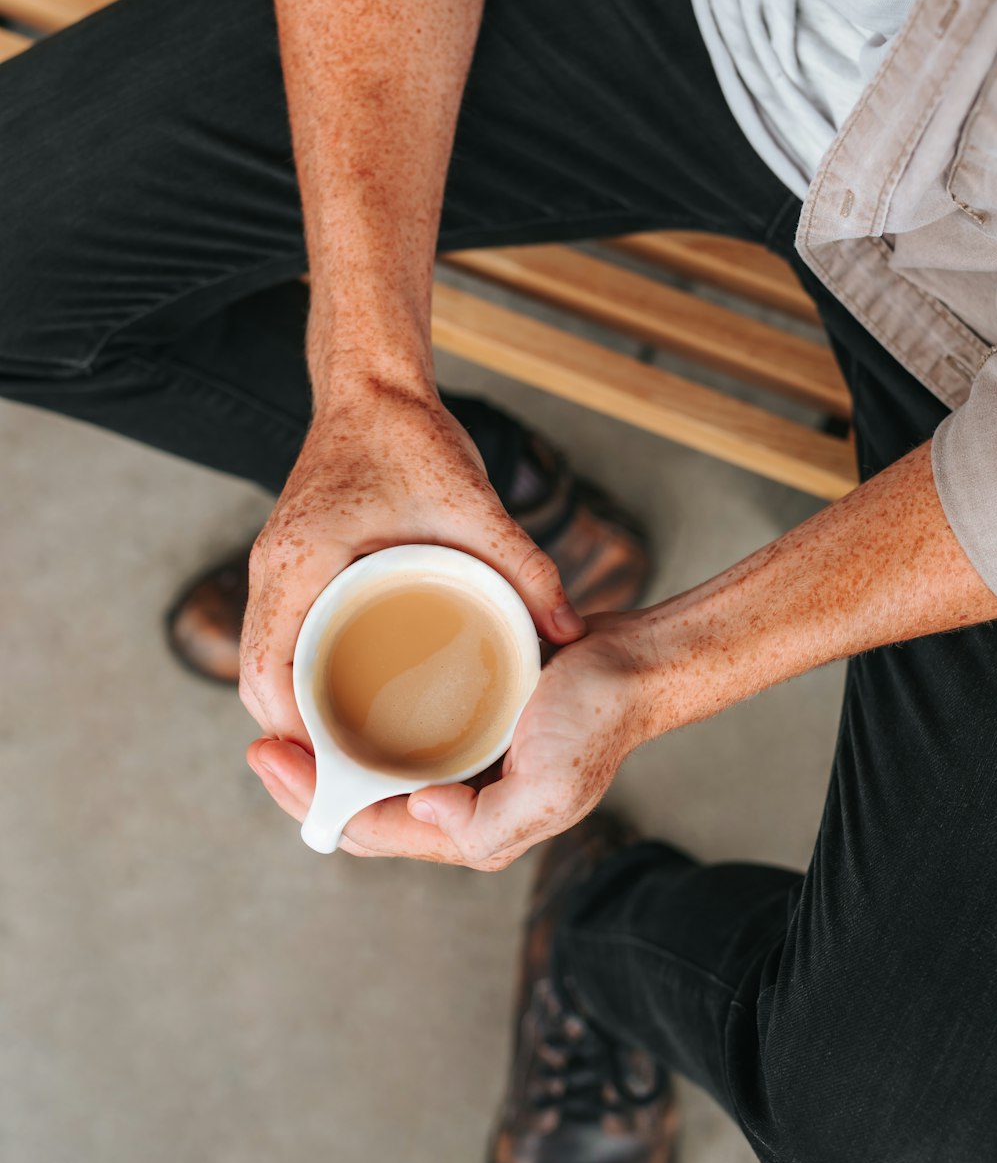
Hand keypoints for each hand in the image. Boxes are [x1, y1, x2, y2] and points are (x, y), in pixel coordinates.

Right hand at [238, 374, 584, 746]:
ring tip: (358, 753)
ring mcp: (273, 567)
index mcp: (298, 564)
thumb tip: (570, 630)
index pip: (270, 678)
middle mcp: (271, 570)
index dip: (298, 739)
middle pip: (261, 682)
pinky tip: (347, 700)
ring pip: (266, 663)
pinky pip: (281, 637)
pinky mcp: (288, 563)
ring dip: (299, 710)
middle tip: (359, 778)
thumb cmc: (409, 434)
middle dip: (299, 739)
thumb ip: (524, 565)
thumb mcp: (472, 502)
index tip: (344, 776)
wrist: (372, 383)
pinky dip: (301, 676)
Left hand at [246, 612, 653, 868]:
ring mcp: (463, 765)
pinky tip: (335, 692)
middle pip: (363, 806)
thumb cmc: (597, 719)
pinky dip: (361, 722)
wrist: (635, 665)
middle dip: (307, 783)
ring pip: (376, 771)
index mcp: (472, 830)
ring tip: (283, 720)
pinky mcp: (468, 723)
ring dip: (328, 754)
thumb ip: (486, 825)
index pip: (371, 831)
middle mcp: (460, 803)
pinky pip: (400, 732)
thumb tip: (420, 808)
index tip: (269, 756)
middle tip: (260, 742)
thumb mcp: (550, 785)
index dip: (314, 803)